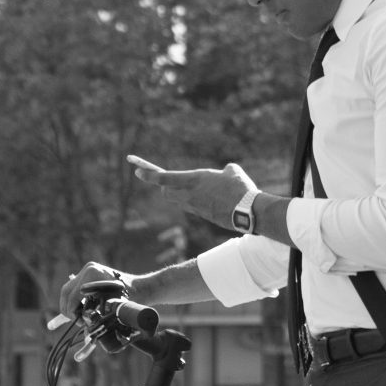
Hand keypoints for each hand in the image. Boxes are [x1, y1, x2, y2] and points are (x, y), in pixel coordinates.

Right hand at [59, 261, 131, 323]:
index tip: (80, 323)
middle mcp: (88, 270)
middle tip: (75, 320)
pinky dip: (74, 299)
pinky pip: (75, 287)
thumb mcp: (112, 308)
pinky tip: (79, 309)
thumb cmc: (131, 299)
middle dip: (67, 308)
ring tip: (77, 316)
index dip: (72, 313)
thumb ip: (94, 316)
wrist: (142, 287)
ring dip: (69, 304)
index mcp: (93, 275)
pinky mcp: (89, 273)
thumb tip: (82, 328)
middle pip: (66, 291)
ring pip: (68, 289)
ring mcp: (88, 270)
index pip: (72, 297)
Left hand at [128, 155, 256, 226]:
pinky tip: (208, 196)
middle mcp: (190, 194)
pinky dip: (194, 200)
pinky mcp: (203, 215)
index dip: (149, 174)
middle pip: (166, 192)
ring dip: (178, 193)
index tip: (137, 171)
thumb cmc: (240, 188)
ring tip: (186, 186)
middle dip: (162, 185)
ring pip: (178, 200)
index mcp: (194, 180)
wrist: (247, 212)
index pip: (164, 177)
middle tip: (160, 178)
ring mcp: (196, 207)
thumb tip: (226, 171)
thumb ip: (225, 170)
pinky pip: (192, 206)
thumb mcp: (232, 172)